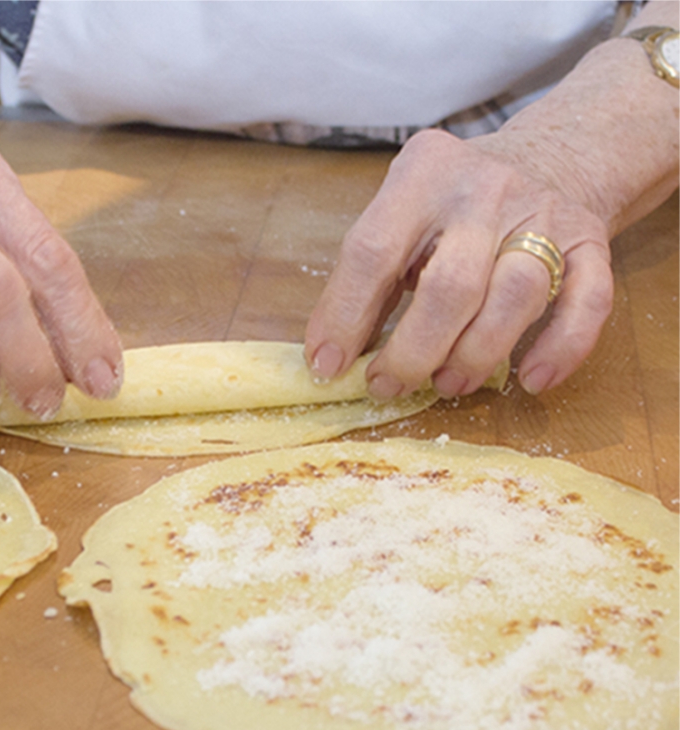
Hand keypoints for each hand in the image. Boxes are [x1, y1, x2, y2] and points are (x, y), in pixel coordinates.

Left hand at [303, 128, 612, 398]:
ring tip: (446, 386)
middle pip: (451, 286)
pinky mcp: (590, 241)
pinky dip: (562, 348)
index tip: (327, 365)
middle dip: (413, 351)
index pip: (373, 251)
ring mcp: (543, 214)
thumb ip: (369, 277)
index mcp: (422, 176)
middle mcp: (485, 190)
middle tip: (388, 385)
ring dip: (476, 355)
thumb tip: (333, 355)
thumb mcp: (400, 216)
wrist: (549, 156)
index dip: (345, 315)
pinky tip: (531, 380)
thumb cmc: (450, 205)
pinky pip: (589, 302)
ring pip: (516, 297)